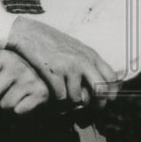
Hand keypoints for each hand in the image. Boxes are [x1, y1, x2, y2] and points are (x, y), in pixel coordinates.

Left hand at [0, 48, 48, 114]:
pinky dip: (18, 113)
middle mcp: (16, 65)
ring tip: (5, 104)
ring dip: (2, 109)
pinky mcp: (40, 92)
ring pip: (4, 105)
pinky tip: (20, 105)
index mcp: (0, 56)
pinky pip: (19, 111)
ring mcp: (29, 78)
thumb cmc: (12, 73)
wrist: (46, 72)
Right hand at [5, 16, 120, 108]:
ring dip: (70, 100)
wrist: (29, 33)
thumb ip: (88, 62)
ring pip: (76, 98)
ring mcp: (68, 67)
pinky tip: (52, 88)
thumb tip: (101, 82)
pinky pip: (60, 96)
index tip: (106, 100)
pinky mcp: (54, 73)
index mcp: (90, 55)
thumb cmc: (52, 42)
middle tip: (91, 109)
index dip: (110, 92)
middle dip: (97, 104)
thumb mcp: (76, 48)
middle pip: (100, 91)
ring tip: (63, 92)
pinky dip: (56, 96)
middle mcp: (83, 61)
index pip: (111, 77)